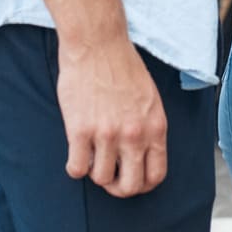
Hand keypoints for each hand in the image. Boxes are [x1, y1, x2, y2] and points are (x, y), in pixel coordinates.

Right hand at [57, 33, 168, 197]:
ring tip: (91, 155)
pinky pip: (77, 167)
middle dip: (119, 188)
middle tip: (109, 178)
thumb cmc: (122, 65)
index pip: (156, 175)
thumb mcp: (149, 98)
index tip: (131, 180)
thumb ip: (148, 127)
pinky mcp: (80, 130)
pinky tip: (76, 153)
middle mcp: (134, 135)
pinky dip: (75, 166)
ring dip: (95, 172)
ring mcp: (107, 134)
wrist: (97, 43)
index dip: (143, 184)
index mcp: (155, 127)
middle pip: (130, 186)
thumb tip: (142, 153)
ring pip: (101, 179)